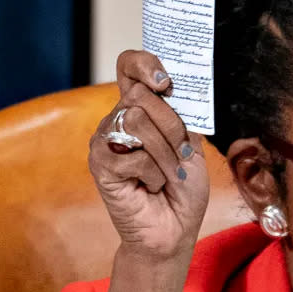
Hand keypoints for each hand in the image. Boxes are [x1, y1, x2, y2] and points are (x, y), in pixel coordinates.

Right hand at [88, 50, 210, 260]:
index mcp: (142, 107)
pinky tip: (152, 186)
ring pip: (137, 122)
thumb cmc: (183, 186)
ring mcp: (105, 141)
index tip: (166, 81)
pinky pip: (133, 156)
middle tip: (181, 154)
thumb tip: (173, 88)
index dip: (144, 64)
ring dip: (166, 154)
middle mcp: (119, 118)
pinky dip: (155, 174)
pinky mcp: (100, 165)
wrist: (175, 227)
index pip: (130, 66)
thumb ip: (182, 114)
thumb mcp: (192, 143)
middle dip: (173, 127)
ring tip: (170, 173)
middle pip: (141, 96)